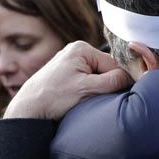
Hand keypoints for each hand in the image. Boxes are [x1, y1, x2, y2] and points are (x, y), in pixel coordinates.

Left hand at [4, 41, 131, 119]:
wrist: (27, 109)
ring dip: (96, 88)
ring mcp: (71, 60)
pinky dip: (87, 89)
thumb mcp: (88, 90)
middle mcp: (76, 50)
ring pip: (97, 75)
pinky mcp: (67, 71)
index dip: (115, 81)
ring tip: (82, 99)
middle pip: (105, 69)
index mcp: (82, 48)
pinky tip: (77, 97)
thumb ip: (113, 81)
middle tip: (92, 98)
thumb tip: (131, 77)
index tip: (110, 95)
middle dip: (104, 85)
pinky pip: (87, 78)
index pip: (113, 64)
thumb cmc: (53, 98)